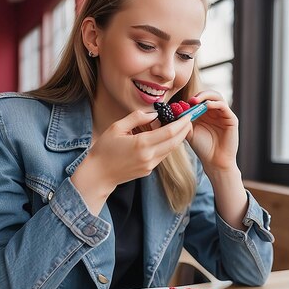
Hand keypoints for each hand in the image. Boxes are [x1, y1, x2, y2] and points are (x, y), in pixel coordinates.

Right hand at [72, 110, 192, 214]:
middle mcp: (149, 156)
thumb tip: (154, 114)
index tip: (188, 114)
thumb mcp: (117, 127)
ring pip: (170, 150)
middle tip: (190, 118)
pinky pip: (162, 155)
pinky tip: (167, 137)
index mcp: (141, 143)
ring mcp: (149, 165)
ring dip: (178, 138)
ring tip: (181, 126)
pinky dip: (168, 145)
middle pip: (175, 141)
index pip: (169, 132)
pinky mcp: (148, 171)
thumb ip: (137, 118)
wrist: (98, 174)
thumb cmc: (104, 149)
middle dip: (185, 129)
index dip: (181, 122)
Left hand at [185, 91, 238, 173]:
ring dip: (206, 96)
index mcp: (206, 114)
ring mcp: (224, 115)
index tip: (183, 103)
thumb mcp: (189, 132)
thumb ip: (185, 120)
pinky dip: (214, 103)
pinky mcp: (231, 119)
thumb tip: (175, 109)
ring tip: (196, 101)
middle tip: (190, 99)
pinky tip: (206, 106)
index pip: (201, 99)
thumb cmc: (202, 148)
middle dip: (200, 95)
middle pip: (210, 95)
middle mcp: (216, 112)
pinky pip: (223, 106)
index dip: (192, 98)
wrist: (214, 161)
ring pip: (217, 97)